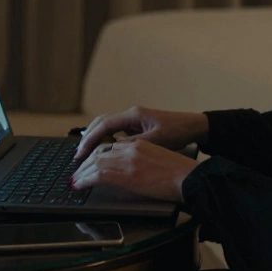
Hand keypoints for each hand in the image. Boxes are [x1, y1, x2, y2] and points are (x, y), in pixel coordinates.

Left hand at [71, 140, 199, 201]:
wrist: (189, 178)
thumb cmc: (179, 173)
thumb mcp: (157, 159)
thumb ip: (140, 160)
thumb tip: (127, 170)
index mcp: (139, 143)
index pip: (109, 145)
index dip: (95, 154)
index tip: (88, 163)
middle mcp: (131, 148)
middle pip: (99, 151)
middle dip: (85, 163)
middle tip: (76, 173)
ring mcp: (128, 160)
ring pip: (95, 162)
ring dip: (82, 172)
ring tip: (75, 181)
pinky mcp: (127, 174)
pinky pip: (99, 174)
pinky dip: (86, 179)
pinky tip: (80, 185)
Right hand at [73, 106, 207, 160]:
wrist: (193, 126)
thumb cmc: (178, 132)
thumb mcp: (155, 141)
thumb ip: (134, 144)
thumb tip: (113, 149)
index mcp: (133, 115)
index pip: (103, 126)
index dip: (89, 140)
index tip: (80, 154)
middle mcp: (131, 114)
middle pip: (101, 123)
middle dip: (87, 138)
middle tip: (78, 155)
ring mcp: (133, 119)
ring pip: (106, 126)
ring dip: (94, 138)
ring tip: (85, 154)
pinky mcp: (137, 126)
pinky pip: (115, 131)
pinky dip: (104, 139)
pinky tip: (101, 151)